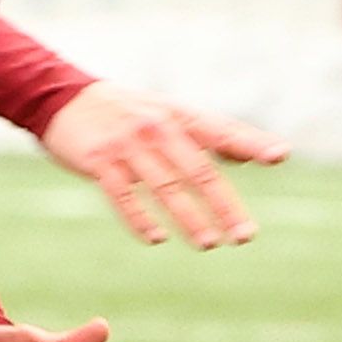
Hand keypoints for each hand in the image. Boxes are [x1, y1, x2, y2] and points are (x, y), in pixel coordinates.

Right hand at [41, 80, 280, 248]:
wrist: (61, 97)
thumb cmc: (126, 111)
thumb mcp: (168, 113)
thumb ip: (209, 134)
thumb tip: (253, 154)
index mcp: (179, 116)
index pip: (222, 131)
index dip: (251, 143)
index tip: (280, 156)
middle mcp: (157, 129)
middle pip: (197, 171)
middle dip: (223, 205)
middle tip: (245, 235)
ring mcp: (127, 145)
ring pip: (164, 187)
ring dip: (188, 218)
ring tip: (208, 243)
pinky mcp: (98, 161)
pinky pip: (122, 195)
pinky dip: (140, 218)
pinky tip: (156, 239)